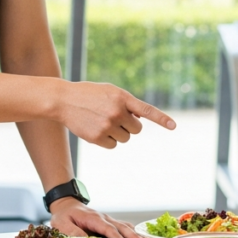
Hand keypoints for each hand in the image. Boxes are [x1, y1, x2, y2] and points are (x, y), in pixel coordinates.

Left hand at [49, 198, 149, 237]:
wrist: (66, 204)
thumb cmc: (64, 215)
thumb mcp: (61, 224)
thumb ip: (72, 232)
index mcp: (93, 218)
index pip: (107, 228)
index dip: (117, 237)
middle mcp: (103, 217)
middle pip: (121, 227)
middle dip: (133, 236)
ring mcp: (107, 219)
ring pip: (124, 226)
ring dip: (135, 234)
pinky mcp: (108, 222)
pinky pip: (122, 226)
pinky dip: (132, 231)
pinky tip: (139, 237)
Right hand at [56, 81, 175, 148]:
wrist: (64, 100)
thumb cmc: (90, 94)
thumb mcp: (110, 91)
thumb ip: (126, 102)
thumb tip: (140, 119)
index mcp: (122, 97)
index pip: (146, 110)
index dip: (161, 119)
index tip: (173, 126)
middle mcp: (117, 112)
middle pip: (137, 129)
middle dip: (130, 126)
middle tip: (116, 118)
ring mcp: (107, 125)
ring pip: (126, 138)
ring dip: (119, 133)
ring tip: (103, 121)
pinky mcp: (97, 137)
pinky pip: (113, 145)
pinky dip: (108, 140)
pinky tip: (96, 129)